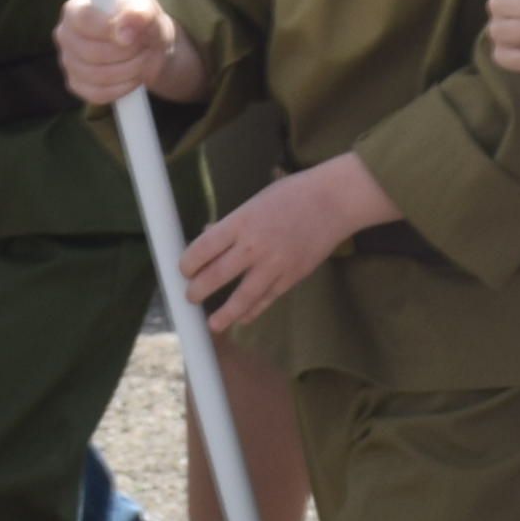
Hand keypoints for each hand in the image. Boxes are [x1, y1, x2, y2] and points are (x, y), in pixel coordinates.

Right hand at [56, 0, 201, 110]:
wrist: (147, 45)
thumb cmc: (142, 21)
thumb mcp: (146, 9)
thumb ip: (138, 13)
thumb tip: (123, 30)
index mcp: (75, 10)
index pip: (85, 21)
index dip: (110, 30)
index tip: (132, 36)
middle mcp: (65, 35)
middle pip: (92, 53)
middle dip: (127, 54)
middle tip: (145, 48)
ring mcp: (68, 62)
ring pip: (97, 76)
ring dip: (129, 71)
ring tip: (142, 60)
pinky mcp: (76, 85)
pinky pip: (98, 94)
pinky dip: (122, 88)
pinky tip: (133, 77)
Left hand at [181, 152, 394, 323]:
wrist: (335, 202)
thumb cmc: (293, 196)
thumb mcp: (255, 202)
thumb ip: (231, 224)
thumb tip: (205, 239)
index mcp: (241, 222)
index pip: (203, 248)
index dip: (188, 263)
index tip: (184, 270)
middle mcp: (255, 245)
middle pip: (216, 275)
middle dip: (198, 290)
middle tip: (191, 296)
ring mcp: (275, 264)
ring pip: (243, 297)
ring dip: (225, 314)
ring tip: (213, 325)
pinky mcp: (292, 277)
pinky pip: (268, 299)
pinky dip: (254, 311)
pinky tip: (243, 318)